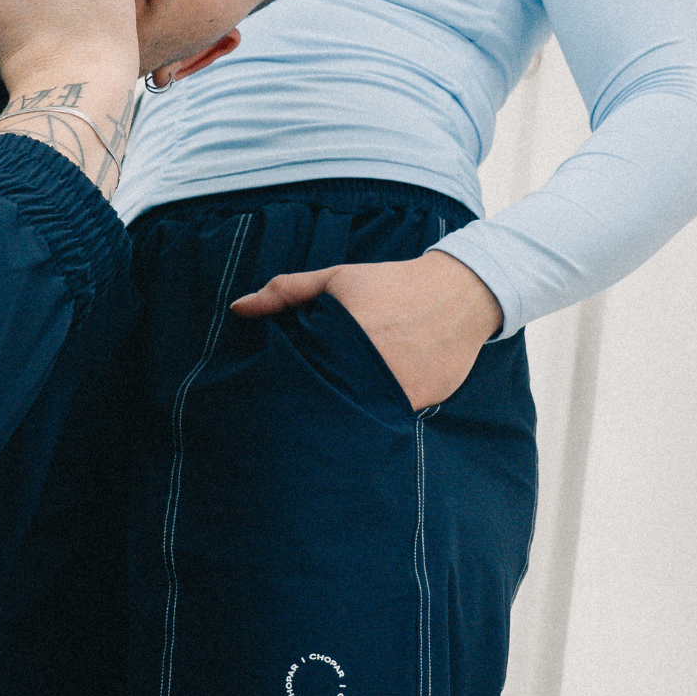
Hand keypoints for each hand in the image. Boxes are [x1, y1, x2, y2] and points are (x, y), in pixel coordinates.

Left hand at [231, 250, 503, 410]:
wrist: (459, 293)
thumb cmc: (390, 283)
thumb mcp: (337, 279)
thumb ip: (286, 292)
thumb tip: (238, 307)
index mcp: (342, 335)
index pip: (302, 376)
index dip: (288, 387)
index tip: (277, 393)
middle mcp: (370, 366)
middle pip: (326, 399)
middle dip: (313, 403)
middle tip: (302, 405)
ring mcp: (397, 388)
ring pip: (356, 413)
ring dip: (345, 411)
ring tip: (333, 407)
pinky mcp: (419, 401)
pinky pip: (388, 416)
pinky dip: (377, 414)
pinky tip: (368, 406)